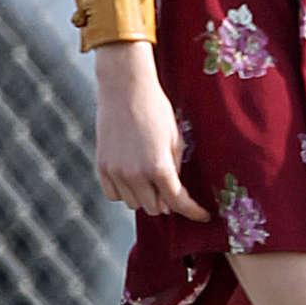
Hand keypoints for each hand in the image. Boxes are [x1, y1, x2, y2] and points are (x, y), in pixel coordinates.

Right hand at [93, 41, 212, 220]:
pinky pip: (114, 195)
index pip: (178, 203)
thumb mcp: (176, 139)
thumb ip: (175, 170)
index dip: (193, 212)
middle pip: (155, 208)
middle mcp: (135, 175)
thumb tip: (173, 194)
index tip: (203, 216)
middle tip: (171, 188)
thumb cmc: (156, 110)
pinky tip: (133, 178)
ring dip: (145, 197)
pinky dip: (125, 192)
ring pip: (134, 204)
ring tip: (150, 178)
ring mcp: (116, 172)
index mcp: (159, 167)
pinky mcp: (102, 167)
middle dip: (167, 202)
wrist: (125, 88)